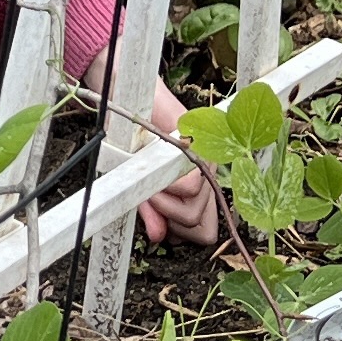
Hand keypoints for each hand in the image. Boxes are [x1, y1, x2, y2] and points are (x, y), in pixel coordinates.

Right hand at [137, 83, 220, 245]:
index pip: (205, 232)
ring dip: (163, 200)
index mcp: (198, 190)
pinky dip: (165, 186)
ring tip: (148, 179)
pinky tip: (152, 168)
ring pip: (194, 208)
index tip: (158, 220)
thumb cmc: (136, 143)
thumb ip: (152, 211)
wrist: (133, 102)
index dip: (181, 234)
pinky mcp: (202, 150)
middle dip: (169, 219)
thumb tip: (158, 238)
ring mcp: (208, 163)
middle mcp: (207, 178)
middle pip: (200, 225)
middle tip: (150, 198)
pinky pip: (189, 187)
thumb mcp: (140, 184)